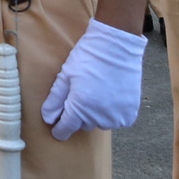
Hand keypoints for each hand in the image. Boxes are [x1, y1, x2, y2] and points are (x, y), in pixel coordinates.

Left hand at [41, 18, 146, 138]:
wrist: (117, 48)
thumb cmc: (88, 59)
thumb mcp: (66, 76)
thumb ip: (55, 100)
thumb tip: (49, 119)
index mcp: (80, 107)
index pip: (66, 128)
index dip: (60, 129)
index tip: (57, 129)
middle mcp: (98, 117)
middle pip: (83, 124)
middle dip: (79, 114)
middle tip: (82, 93)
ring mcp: (116, 117)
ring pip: (100, 123)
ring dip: (96, 113)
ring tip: (98, 92)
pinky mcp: (130, 114)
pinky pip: (116, 120)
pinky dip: (112, 112)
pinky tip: (111, 95)